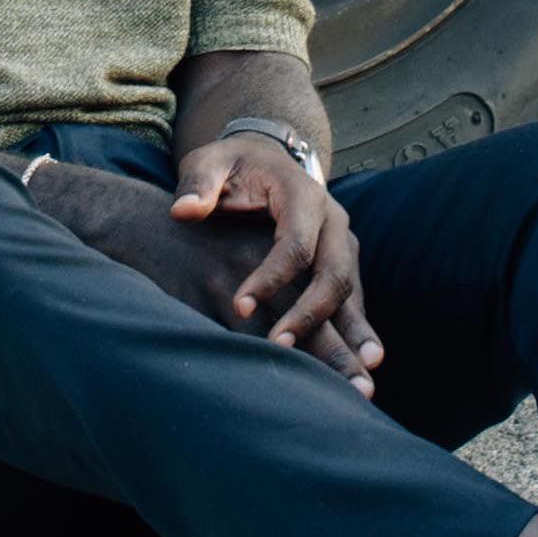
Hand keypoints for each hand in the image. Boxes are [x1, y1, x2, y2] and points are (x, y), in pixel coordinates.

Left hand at [171, 134, 383, 396]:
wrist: (264, 157)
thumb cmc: (231, 166)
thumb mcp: (209, 163)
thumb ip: (198, 184)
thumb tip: (184, 211)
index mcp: (301, 193)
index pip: (294, 242)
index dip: (270, 277)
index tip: (238, 306)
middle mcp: (332, 218)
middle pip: (333, 272)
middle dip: (310, 315)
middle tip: (279, 348)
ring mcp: (342, 243)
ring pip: (350, 291)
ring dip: (350, 334)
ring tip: (353, 378)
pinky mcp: (342, 263)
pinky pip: (350, 300)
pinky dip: (350, 333)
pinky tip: (349, 369)